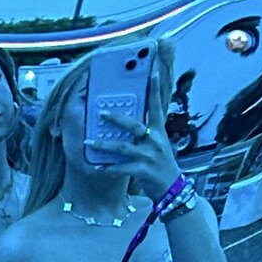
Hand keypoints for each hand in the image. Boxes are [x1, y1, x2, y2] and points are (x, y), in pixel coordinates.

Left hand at [84, 70, 179, 202]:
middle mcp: (154, 141)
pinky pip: (121, 168)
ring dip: (103, 145)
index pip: (157, 106)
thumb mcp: (158, 146)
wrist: (172, 190)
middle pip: (134, 125)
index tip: (153, 71)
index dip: (155, 89)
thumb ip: (146, 134)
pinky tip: (96, 167)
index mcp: (159, 132)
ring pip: (122, 148)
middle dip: (116, 118)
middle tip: (100, 112)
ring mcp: (149, 156)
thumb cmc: (161, 166)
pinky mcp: (143, 171)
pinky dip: (108, 168)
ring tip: (88, 142)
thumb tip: (128, 123)